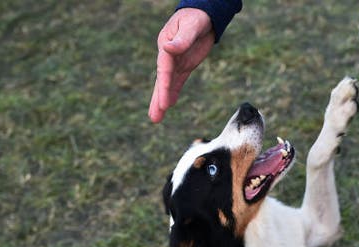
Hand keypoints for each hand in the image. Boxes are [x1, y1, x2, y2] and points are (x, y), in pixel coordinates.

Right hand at [149, 8, 214, 122]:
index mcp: (166, 45)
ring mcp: (175, 62)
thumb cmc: (195, 17)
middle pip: (162, 80)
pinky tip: (168, 105)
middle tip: (154, 117)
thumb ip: (182, 39)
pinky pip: (177, 82)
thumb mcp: (190, 26)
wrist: (203, 15)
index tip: (163, 102)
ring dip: (162, 100)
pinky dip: (173, 93)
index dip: (164, 86)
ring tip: (156, 118)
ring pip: (167, 84)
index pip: (164, 69)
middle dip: (158, 99)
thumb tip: (169, 48)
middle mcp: (168, 56)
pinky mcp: (184, 66)